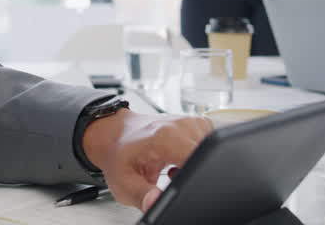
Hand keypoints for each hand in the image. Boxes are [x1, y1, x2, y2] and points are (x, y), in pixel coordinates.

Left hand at [80, 109, 212, 209]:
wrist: (116, 134)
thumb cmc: (120, 155)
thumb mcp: (124, 182)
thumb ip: (142, 196)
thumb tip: (156, 203)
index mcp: (166, 138)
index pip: (198, 160)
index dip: (192, 177)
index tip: (177, 181)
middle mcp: (182, 125)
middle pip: (205, 158)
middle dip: (191, 173)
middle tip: (170, 175)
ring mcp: (192, 122)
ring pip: (208, 152)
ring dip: (194, 164)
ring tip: (172, 165)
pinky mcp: (197, 123)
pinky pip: (207, 143)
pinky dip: (196, 155)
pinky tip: (180, 157)